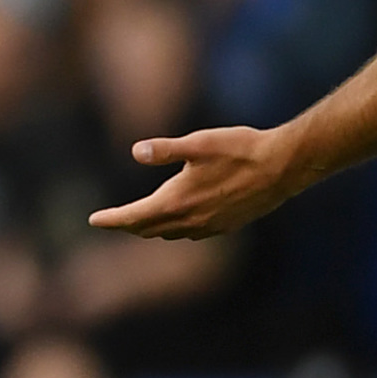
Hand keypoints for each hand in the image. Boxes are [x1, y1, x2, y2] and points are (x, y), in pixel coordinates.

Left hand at [89, 124, 305, 239]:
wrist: (283, 167)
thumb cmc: (240, 149)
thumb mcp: (198, 143)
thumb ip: (164, 150)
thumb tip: (135, 152)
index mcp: (176, 201)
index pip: (133, 217)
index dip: (111, 220)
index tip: (93, 220)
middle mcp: (190, 221)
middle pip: (148, 229)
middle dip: (128, 225)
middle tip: (112, 221)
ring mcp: (210, 227)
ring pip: (170, 234)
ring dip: (153, 228)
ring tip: (142, 220)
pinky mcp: (226, 226)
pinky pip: (193, 234)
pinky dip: (177, 228)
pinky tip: (181, 218)